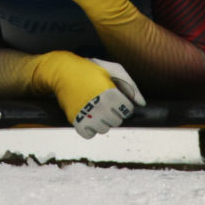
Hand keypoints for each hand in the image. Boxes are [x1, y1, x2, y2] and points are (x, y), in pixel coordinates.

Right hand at [28, 51, 144, 139]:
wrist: (62, 72)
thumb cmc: (90, 70)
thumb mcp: (112, 69)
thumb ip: (130, 85)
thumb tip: (142, 104)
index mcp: (112, 94)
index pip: (128, 111)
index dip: (123, 104)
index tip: (115, 98)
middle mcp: (101, 107)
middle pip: (117, 122)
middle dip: (112, 112)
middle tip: (102, 102)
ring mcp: (89, 116)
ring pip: (104, 130)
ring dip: (101, 121)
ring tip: (93, 108)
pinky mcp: (77, 122)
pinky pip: (89, 135)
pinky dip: (89, 128)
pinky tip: (87, 116)